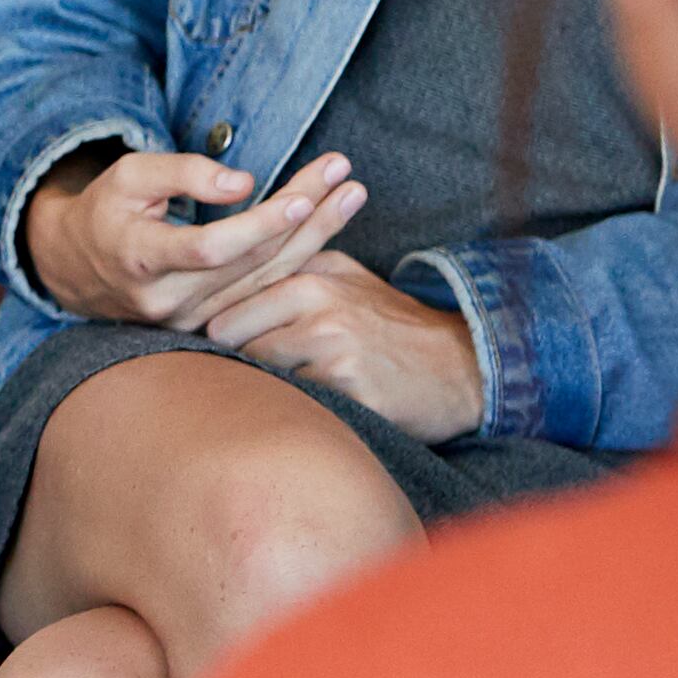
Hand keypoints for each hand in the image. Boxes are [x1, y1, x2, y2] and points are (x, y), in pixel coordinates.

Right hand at [23, 146, 368, 327]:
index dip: (259, 224)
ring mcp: (189, 320)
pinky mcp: (207, 326)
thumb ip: (183, 173)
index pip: (210, 247)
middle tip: (346, 177)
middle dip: (305, 217)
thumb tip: (245, 183)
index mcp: (140, 258)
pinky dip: (298, 260)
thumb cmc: (107, 210)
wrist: (76, 269)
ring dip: (315, 237)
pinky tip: (328, 230)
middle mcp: (167, 300)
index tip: (303, 196)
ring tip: (352, 195)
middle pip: (251, 262)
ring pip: (266, 280)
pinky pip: (262, 292)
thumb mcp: (129, 175)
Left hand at [185, 250, 482, 440]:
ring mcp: (333, 344)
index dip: (214, 333)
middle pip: (229, 339)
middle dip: (227, 360)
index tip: (213, 350)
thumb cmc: (394, 326)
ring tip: (276, 395)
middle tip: (235, 378)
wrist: (464, 368)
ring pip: (255, 372)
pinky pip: (290, 401)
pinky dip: (289, 408)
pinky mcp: (349, 385)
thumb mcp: (347, 277)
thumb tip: (225, 275)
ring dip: (258, 386)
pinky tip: (306, 409)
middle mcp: (317, 302)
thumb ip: (288, 268)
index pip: (225, 306)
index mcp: (310, 276)